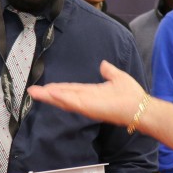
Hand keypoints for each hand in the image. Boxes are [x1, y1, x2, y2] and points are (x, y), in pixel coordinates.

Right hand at [28, 60, 144, 128]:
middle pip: (63, 96)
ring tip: (34, 92)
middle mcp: (86, 100)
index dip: (58, 88)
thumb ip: (108, 71)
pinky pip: (73, 102)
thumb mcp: (118, 77)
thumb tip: (103, 64)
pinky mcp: (90, 108)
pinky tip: (51, 94)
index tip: (45, 87)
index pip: (71, 90)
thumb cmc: (132, 95)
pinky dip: (62, 98)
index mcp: (91, 93)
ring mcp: (86, 105)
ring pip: (64, 100)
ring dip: (49, 96)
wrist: (140, 107)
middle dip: (47, 94)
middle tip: (32, 91)